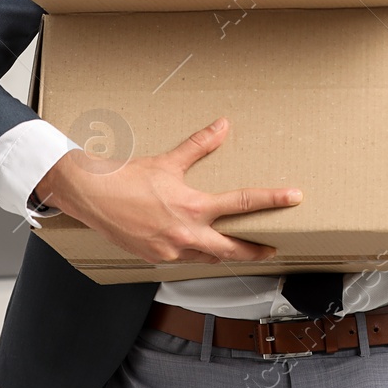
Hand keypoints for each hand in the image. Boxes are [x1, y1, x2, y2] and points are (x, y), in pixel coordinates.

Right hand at [33, 117, 300, 263]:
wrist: (92, 196)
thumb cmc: (128, 179)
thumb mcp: (169, 161)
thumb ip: (200, 145)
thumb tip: (222, 126)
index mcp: (193, 207)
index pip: (242, 203)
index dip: (272, 199)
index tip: (294, 197)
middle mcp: (186, 234)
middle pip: (232, 249)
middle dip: (255, 250)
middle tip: (272, 249)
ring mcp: (171, 251)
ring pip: (208, 259)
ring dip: (225, 255)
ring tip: (238, 251)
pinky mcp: (157, 259)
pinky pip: (185, 261)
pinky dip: (196, 256)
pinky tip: (199, 250)